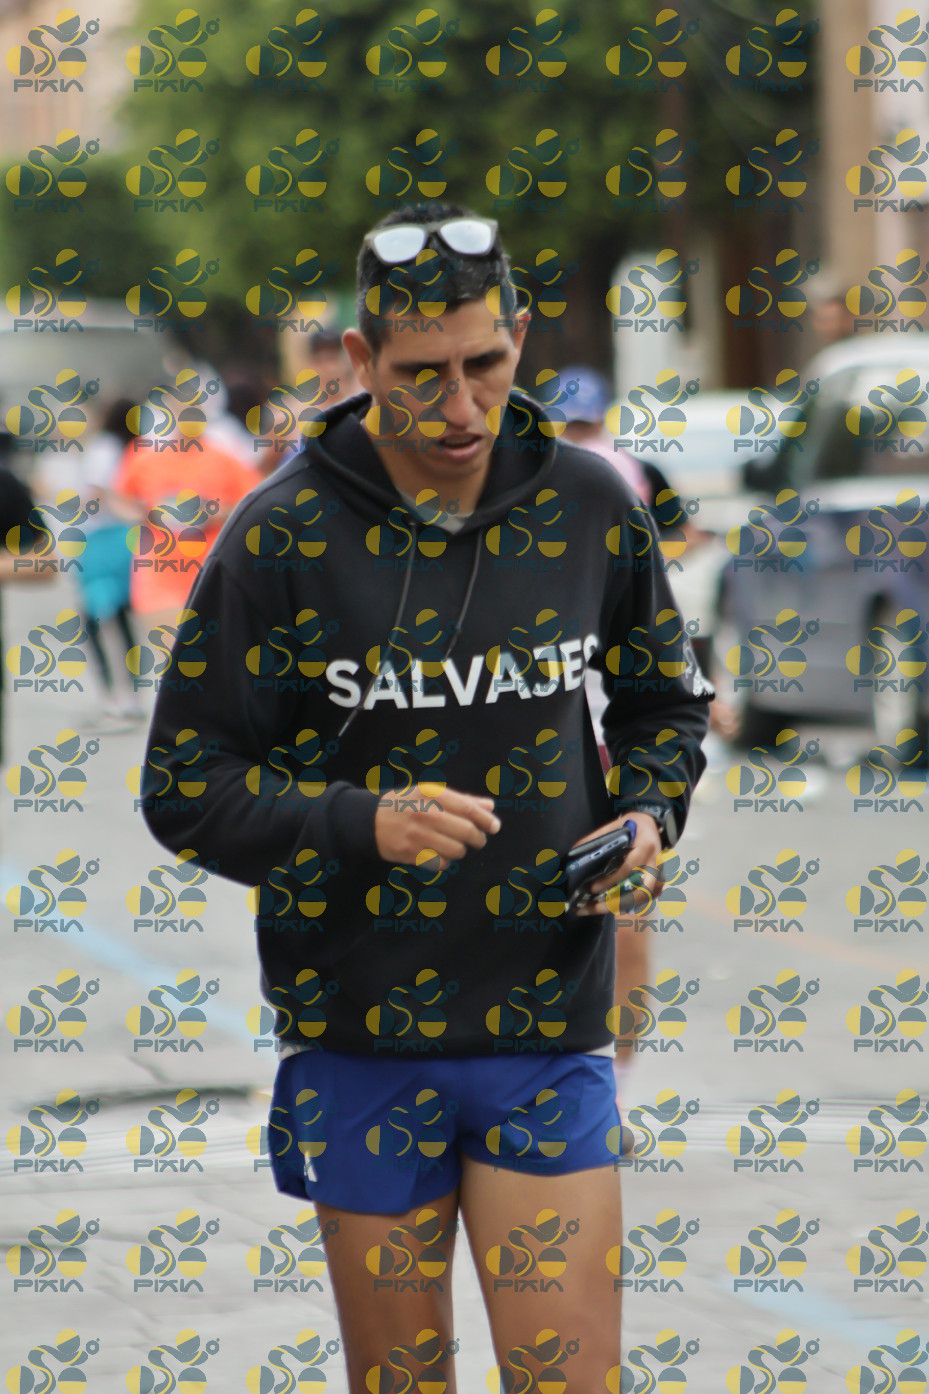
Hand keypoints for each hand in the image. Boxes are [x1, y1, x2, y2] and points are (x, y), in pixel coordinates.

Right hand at [374, 781, 499, 869]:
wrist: (370, 820)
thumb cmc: (406, 804)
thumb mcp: (430, 794)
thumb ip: (461, 800)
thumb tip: (490, 806)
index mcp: (432, 794)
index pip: (468, 808)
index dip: (486, 819)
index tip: (495, 826)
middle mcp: (425, 812)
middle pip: (466, 831)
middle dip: (478, 838)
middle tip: (478, 839)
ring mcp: (417, 834)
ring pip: (456, 850)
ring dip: (460, 851)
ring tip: (455, 846)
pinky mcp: (410, 853)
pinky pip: (441, 863)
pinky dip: (445, 861)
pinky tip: (439, 854)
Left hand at [572, 812, 664, 917]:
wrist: (652, 824)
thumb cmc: (632, 825)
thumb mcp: (614, 827)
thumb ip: (597, 840)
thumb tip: (574, 855)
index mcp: (645, 846)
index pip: (628, 867)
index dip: (610, 880)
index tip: (592, 888)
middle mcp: (656, 862)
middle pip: (642, 889)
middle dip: (617, 901)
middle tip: (593, 906)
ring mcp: (660, 873)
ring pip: (646, 896)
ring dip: (623, 906)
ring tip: (598, 909)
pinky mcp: (660, 880)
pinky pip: (648, 897)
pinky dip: (632, 904)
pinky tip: (613, 906)